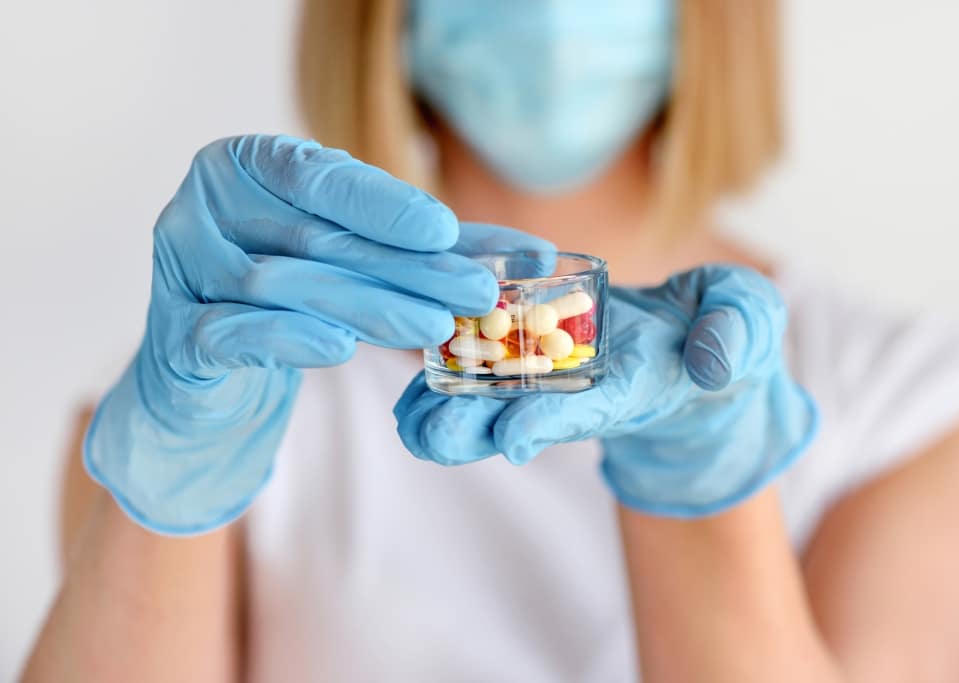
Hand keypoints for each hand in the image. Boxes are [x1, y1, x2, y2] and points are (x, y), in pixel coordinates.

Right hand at [85, 134, 551, 533]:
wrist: (210, 377)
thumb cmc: (293, 302)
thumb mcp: (358, 261)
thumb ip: (432, 251)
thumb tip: (532, 255)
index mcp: (245, 168)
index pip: (318, 176)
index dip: (383, 203)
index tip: (446, 230)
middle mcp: (203, 207)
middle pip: (314, 236)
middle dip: (403, 268)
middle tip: (473, 294)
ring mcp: (180, 269)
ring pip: (280, 285)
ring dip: (364, 305)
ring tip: (433, 328)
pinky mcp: (175, 336)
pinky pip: (231, 333)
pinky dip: (288, 339)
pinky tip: (339, 349)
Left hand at [393, 265, 817, 516]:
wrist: (694, 345)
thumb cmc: (723, 330)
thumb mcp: (748, 318)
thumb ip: (738, 333)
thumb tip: (713, 362)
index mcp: (636, 384)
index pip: (591, 407)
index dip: (553, 421)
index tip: (513, 438)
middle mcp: (585, 391)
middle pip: (523, 417)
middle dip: (475, 429)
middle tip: (427, 438)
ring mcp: (557, 379)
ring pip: (493, 403)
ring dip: (448, 412)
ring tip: (404, 420)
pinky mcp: (537, 360)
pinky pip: (485, 375)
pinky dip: (447, 381)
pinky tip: (407, 389)